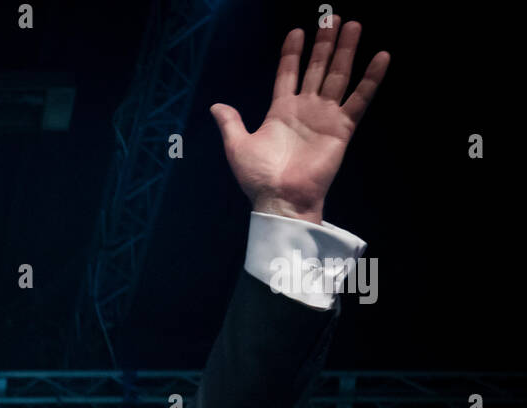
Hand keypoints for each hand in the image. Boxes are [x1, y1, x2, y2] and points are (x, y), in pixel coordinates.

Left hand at [209, 16, 389, 223]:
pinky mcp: (342, 128)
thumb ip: (231, 123)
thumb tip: (216, 106)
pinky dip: (371, 79)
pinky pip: (360, 99)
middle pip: (316, 68)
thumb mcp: (237, 146)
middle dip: (324, 43)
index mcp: (280, 111)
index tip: (297, 31)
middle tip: (332, 17)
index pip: (287, 74)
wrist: (280, 199)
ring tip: (353, 25)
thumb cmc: (259, 178)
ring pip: (338, 76)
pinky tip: (381, 56)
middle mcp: (305, 110)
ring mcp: (324, 117)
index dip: (292, 53)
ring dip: (346, 51)